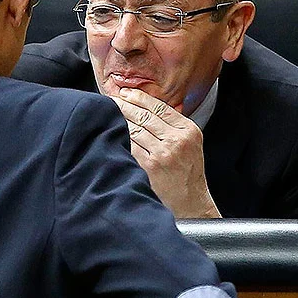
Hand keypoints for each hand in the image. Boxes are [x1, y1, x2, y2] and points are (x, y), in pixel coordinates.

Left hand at [112, 88, 220, 218]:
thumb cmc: (187, 175)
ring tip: (107, 114)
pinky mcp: (149, 166)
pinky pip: (129, 147)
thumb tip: (146, 107)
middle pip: (144, 115)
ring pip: (134, 129)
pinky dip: (118, 139)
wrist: (191, 204)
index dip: (140, 97)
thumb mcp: (189, 145)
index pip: (160, 107)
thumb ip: (173, 127)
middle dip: (124, 105)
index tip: (126, 93)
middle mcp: (177, 140)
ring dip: (118, 120)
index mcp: (188, 131)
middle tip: (111, 99)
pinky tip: (109, 134)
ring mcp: (162, 153)